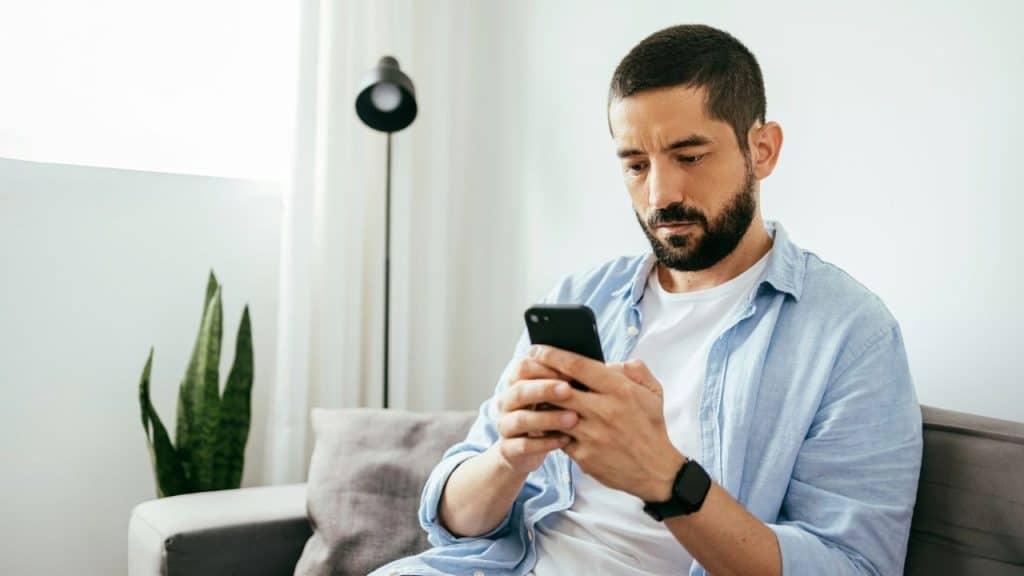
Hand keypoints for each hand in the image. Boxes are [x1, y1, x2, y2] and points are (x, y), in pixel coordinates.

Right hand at [493, 357, 579, 475]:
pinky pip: (523, 445)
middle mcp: (506, 402)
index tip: (570, 371)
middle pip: (520, 391)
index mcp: (516, 383)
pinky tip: (566, 440)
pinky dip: (545, 443)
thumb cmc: (545, 415)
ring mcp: (505, 426)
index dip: (545, 367)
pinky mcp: (508, 449)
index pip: (523, 367)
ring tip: (573, 418)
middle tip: (569, 390)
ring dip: (548, 418)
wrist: (522, 451)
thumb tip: (590, 365)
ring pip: (521, 419)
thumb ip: (562, 381)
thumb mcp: (550, 396)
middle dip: (544, 389)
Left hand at [529, 346, 685, 501]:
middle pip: (558, 388)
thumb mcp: (653, 392)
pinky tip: (544, 420)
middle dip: (539, 377)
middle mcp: (604, 411)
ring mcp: (592, 435)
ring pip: (553, 413)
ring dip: (541, 403)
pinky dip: (549, 428)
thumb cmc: (651, 427)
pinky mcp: (584, 456)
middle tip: (527, 370)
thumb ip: (634, 369)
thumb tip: (609, 362)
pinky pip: (557, 437)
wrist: (656, 471)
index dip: (553, 355)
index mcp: (620, 390)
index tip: (538, 350)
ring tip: (532, 395)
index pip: (577, 366)